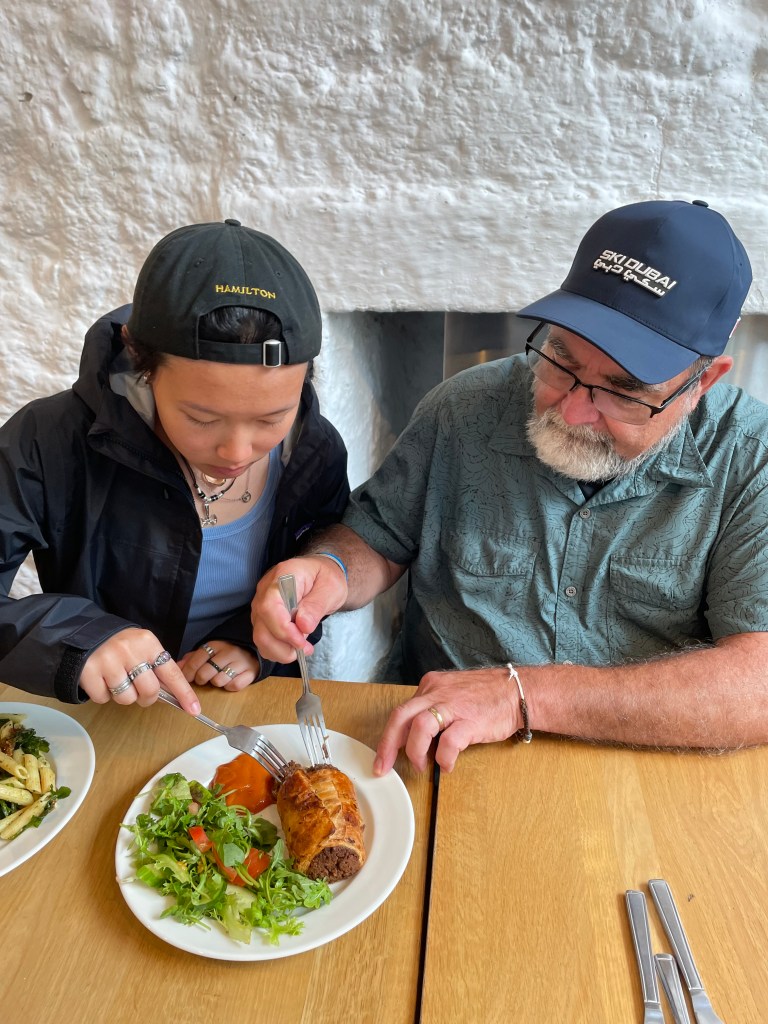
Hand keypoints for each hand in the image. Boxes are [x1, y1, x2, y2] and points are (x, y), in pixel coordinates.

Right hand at [79, 628, 200, 713]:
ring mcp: (108, 661)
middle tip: (138, 690)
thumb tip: (174, 695)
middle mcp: (130, 650)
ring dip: (123, 696)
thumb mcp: (143, 648)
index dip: (184, 694)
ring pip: (127, 699)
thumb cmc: (121, 645)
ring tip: (116, 679)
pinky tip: (101, 679)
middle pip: (150, 691)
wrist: (86, 633)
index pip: (171, 673)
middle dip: (147, 698)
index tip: (194, 710)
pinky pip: (104, 699)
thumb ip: (157, 668)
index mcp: (148, 643)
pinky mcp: (89, 672)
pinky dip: (103, 695)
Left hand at [178, 642, 260, 691]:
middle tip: (203, 678)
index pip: (196, 660)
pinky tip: (229, 680)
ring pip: (219, 681)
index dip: (188, 672)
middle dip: (201, 679)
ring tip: (218, 677)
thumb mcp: (209, 651)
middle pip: (205, 673)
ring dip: (216, 682)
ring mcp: (241, 662)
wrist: (251, 650)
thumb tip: (177, 666)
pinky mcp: (251, 672)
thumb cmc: (226, 652)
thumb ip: (192, 658)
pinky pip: (234, 686)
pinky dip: (229, 686)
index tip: (185, 679)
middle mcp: (228, 652)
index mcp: (216, 645)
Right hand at [251, 556, 347, 662]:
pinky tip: (293, 647)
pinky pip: (263, 638)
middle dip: (283, 645)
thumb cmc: (325, 578)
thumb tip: (303, 626)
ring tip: (303, 649)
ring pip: (260, 636)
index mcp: (282, 577)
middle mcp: (265, 590)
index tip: (301, 641)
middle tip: (306, 649)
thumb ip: (316, 605)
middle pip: (262, 625)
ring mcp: (261, 604)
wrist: (320, 575)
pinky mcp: (263, 617)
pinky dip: (277, 649)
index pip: (270, 606)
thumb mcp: (330, 588)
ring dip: (280, 650)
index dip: (283, 629)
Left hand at [373, 666, 519, 774]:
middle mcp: (437, 692)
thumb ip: (433, 711)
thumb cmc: (487, 696)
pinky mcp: (471, 720)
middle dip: (388, 745)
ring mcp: (454, 705)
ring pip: (420, 726)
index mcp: (431, 686)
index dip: (390, 736)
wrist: (518, 691)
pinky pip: (449, 742)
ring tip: (421, 766)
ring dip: (415, 751)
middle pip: (401, 716)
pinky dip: (444, 758)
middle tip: (383, 766)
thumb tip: (416, 740)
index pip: (402, 711)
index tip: (384, 755)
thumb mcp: (452, 695)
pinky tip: (447, 765)